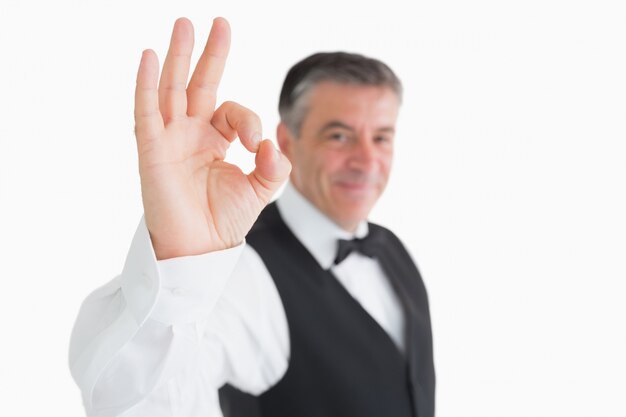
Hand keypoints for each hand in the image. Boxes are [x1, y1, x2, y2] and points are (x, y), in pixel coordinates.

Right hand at [134, 17, 290, 259]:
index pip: (231, 111)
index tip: (256, 143)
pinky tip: (151, 57)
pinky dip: (147, 85)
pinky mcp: (151, 152)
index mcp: (215, 140)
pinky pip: (146, 113)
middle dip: (208, 54)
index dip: (248, 119)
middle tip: (219, 22)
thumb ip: (274, 165)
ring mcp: (169, 140)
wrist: (201, 250)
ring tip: (184, 25)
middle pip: (198, 85)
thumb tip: (271, 142)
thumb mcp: (261, 189)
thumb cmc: (225, 222)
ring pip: (171, 90)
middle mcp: (190, 134)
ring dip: (178, 57)